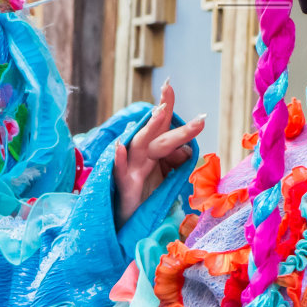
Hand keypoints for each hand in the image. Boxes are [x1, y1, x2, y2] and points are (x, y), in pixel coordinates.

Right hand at [114, 79, 203, 226]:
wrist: (129, 221)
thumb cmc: (147, 196)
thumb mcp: (166, 176)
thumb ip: (175, 160)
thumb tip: (186, 150)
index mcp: (152, 152)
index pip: (161, 126)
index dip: (166, 105)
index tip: (169, 84)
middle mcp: (141, 156)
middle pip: (156, 132)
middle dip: (165, 113)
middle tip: (171, 89)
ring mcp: (132, 170)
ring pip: (140, 145)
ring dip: (148, 127)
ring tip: (159, 110)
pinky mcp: (126, 188)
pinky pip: (121, 173)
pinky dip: (120, 160)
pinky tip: (120, 147)